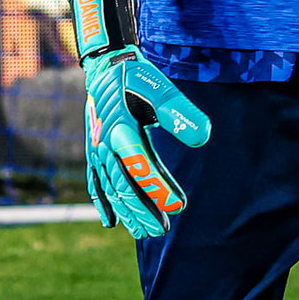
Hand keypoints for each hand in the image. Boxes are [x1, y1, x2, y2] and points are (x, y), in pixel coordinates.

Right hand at [70, 0, 210, 238]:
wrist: (106, 68)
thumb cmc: (136, 78)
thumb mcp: (160, 88)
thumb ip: (180, 112)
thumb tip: (204, 137)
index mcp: (121, 128)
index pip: (141, 164)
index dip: (158, 187)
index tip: (178, 206)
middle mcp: (104, 143)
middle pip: (124, 184)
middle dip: (142, 209)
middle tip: (162, 230)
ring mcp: (96, 151)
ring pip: (112, 188)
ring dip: (128, 211)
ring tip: (147, 232)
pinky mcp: (94, 153)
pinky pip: (96, 183)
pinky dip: (103, 203)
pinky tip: (112, 223)